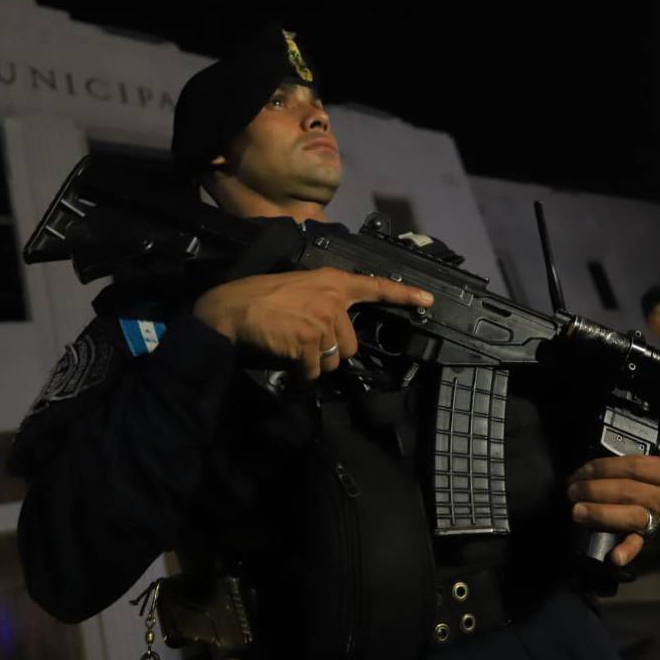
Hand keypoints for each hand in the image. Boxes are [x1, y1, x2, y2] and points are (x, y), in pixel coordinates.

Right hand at [193, 267, 432, 379]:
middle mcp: (334, 300)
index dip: (404, 295)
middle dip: (331, 351)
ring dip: (315, 365)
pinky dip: (302, 377)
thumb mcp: (299, 286)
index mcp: (333, 282)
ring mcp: (323, 321)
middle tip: (304, 343)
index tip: (427, 300)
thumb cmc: (259, 297)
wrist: (232, 309)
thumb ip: (324, 299)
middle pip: (350, 344)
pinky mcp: (310, 342)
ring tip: (292, 350)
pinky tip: (288, 367)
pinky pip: (315, 372)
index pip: (375, 286)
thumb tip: (336, 327)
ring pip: (334, 361)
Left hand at [566, 455, 659, 566]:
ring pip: (632, 516)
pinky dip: (626, 551)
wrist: (639, 496)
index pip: (634, 466)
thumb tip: (579, 475)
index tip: (582, 472)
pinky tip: (614, 557)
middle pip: (629, 491)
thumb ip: (610, 466)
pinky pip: (637, 545)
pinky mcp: (644, 538)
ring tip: (578, 512)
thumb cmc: (625, 477)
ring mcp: (655, 519)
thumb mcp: (624, 465)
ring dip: (601, 514)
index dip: (604, 468)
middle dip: (596, 490)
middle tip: (573, 491)